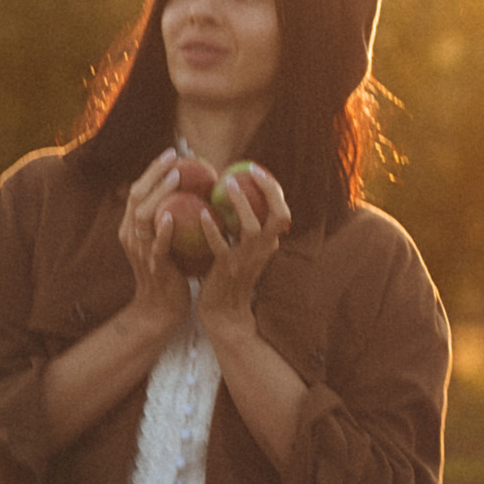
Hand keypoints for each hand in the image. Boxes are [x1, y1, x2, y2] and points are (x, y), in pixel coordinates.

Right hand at [116, 150, 197, 328]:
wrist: (160, 310)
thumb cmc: (170, 272)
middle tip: (174, 157)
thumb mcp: (165, 241)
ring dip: (159, 194)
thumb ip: (171, 218)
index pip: (137, 190)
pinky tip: (171, 216)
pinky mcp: (154, 266)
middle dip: (153, 173)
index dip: (152, 169)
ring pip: (143, 216)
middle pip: (136, 196)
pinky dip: (162, 230)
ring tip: (175, 178)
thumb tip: (196, 192)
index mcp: (132, 227)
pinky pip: (156, 245)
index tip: (172, 153)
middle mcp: (131, 235)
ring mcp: (140, 251)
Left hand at [193, 158, 289, 331]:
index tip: (257, 169)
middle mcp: (264, 250)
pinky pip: (221, 245)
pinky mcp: (228, 269)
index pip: (281, 211)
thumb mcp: (242, 251)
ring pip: (252, 228)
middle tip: (251, 170)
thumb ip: (240, 228)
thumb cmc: (228, 277)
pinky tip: (202, 214)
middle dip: (269, 190)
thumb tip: (229, 196)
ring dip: (241, 204)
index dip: (272, 189)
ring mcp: (247, 260)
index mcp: (269, 243)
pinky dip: (212, 229)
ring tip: (227, 184)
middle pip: (279, 215)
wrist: (224, 314)